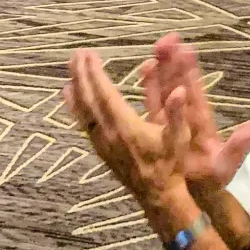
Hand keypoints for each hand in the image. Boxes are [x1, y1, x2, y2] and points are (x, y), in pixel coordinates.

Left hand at [64, 49, 188, 207]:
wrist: (157, 194)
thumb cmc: (170, 164)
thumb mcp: (179, 137)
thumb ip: (177, 113)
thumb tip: (180, 90)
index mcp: (126, 127)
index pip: (106, 95)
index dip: (95, 74)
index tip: (90, 55)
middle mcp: (109, 133)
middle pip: (88, 99)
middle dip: (81, 75)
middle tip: (76, 54)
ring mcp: (101, 142)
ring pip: (82, 111)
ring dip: (75, 88)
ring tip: (70, 68)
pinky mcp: (100, 149)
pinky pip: (82, 122)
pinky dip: (74, 106)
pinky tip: (69, 96)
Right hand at [140, 34, 249, 195]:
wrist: (195, 192)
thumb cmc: (211, 178)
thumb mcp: (225, 165)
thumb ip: (236, 147)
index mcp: (202, 122)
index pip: (196, 93)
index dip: (191, 73)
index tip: (188, 50)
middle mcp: (187, 115)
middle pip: (179, 84)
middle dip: (174, 62)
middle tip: (169, 38)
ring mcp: (172, 118)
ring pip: (166, 88)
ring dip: (162, 68)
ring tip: (158, 46)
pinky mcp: (160, 126)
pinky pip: (153, 103)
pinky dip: (149, 86)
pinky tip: (144, 68)